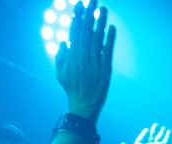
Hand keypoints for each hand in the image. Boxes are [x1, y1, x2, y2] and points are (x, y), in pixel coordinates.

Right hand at [55, 1, 115, 120]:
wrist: (83, 106)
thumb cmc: (71, 89)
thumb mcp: (60, 73)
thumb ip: (60, 56)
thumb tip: (64, 41)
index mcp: (71, 55)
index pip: (74, 31)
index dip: (77, 17)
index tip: (80, 5)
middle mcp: (82, 56)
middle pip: (86, 30)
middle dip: (89, 13)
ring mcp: (94, 62)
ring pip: (97, 38)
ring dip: (100, 22)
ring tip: (104, 8)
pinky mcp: (105, 69)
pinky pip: (107, 51)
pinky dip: (109, 39)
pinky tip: (112, 27)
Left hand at [116, 123, 171, 143]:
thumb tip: (123, 143)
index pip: (142, 140)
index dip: (144, 134)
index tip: (146, 130)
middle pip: (151, 138)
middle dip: (153, 132)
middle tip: (155, 125)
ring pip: (159, 139)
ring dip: (161, 133)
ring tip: (163, 127)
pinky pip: (166, 141)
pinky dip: (169, 136)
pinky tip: (170, 131)